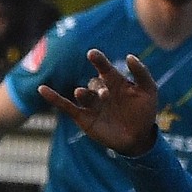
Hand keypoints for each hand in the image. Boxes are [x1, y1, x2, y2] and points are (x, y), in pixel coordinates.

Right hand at [38, 50, 160, 156]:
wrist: (139, 138)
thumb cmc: (144, 112)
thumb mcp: (149, 91)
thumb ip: (142, 73)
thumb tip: (129, 56)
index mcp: (115, 81)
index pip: (104, 67)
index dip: (98, 60)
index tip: (92, 54)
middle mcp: (101, 90)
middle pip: (94, 83)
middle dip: (98, 87)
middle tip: (105, 94)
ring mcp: (91, 103)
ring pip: (82, 94)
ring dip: (84, 94)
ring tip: (85, 94)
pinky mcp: (83, 117)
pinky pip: (65, 105)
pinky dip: (53, 97)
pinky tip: (42, 89)